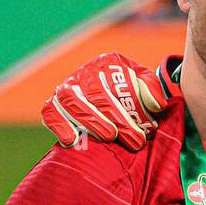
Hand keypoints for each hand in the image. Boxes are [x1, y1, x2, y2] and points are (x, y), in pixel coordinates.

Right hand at [41, 52, 167, 149]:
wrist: (111, 94)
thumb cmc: (131, 91)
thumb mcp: (145, 84)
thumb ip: (152, 90)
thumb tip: (156, 105)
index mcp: (107, 64)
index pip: (116, 83)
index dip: (129, 109)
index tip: (143, 132)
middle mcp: (84, 73)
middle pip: (95, 94)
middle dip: (116, 119)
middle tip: (132, 140)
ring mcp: (66, 87)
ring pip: (70, 100)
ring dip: (89, 120)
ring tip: (107, 138)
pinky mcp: (53, 103)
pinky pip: (49, 111)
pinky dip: (58, 124)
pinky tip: (71, 140)